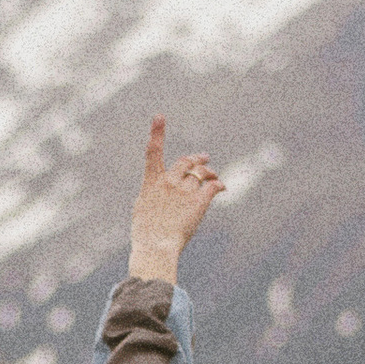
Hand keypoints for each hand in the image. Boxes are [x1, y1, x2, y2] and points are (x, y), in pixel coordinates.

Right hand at [128, 115, 222, 285]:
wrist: (155, 246)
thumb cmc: (145, 234)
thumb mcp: (142, 210)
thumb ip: (153, 194)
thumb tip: (160, 191)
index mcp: (151, 183)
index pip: (152, 152)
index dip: (156, 132)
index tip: (159, 116)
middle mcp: (169, 182)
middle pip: (186, 161)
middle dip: (196, 158)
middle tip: (204, 158)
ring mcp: (184, 191)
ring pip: (202, 173)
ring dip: (209, 172)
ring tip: (214, 176)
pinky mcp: (198, 201)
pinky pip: (213, 186)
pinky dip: (219, 184)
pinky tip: (222, 188)